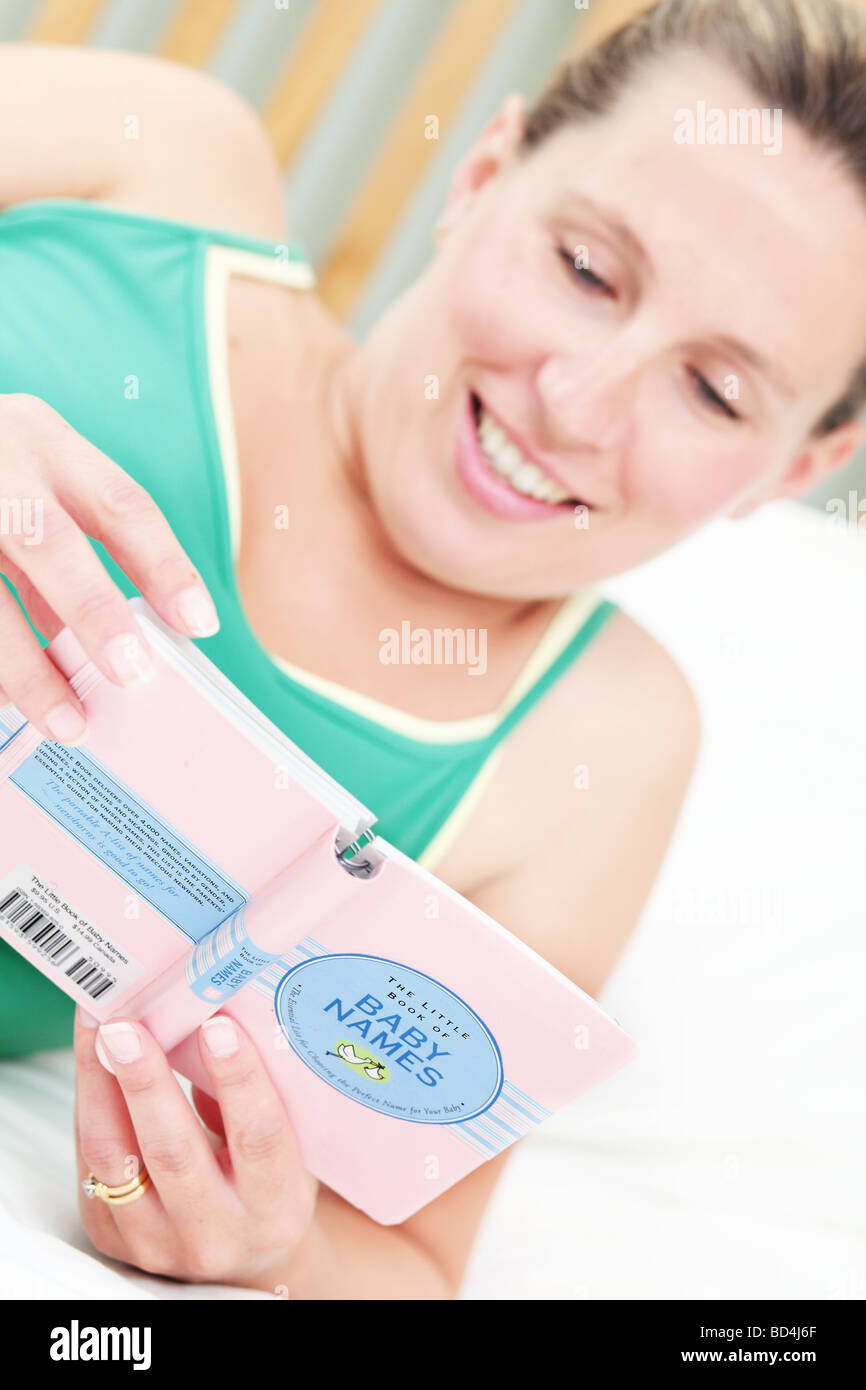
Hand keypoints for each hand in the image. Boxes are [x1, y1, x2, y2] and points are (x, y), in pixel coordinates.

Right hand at [0, 392, 218, 742]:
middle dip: (94, 612)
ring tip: (69, 722)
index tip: (199, 624)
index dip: (165, 566)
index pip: (120, 504)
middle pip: (50, 540)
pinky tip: (6, 706)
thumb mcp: (25, 488)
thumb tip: (112, 649)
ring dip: (28, 666)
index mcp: (43, 441)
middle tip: (133, 675)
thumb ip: (63, 554)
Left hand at [73, 1006, 316, 1287]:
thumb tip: (221, 1013)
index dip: (239, 1080)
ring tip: (96, 1027)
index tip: (217, 1024)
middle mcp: (214, 1233)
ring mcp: (156, 1240)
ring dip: (100, 1083)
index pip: (258, 1139)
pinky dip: (90, 1101)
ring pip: (115, 1156)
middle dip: (145, 1081)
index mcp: (273, 1207)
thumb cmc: (268, 1180)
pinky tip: (93, 1056)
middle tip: (127, 1025)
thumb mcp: (291, 1147)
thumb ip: (263, 1096)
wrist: (240, 1255)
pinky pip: (91, 1161)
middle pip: (172, 1151)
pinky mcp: (111, 1235)